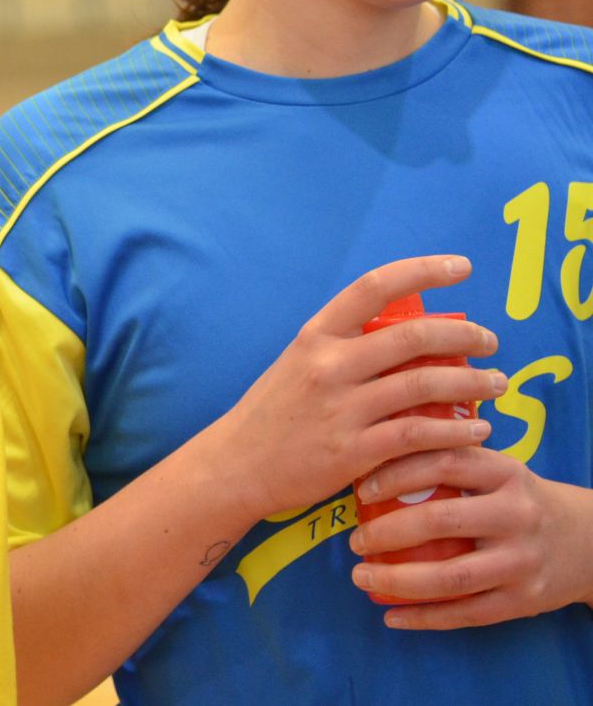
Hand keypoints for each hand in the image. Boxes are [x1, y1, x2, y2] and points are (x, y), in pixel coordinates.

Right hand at [202, 254, 502, 524]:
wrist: (236, 466)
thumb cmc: (274, 413)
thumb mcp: (298, 364)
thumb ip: (345, 348)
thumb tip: (407, 337)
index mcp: (315, 335)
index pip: (373, 286)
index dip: (423, 270)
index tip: (461, 266)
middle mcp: (328, 365)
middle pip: (413, 337)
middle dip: (465, 335)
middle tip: (490, 341)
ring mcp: (342, 408)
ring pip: (425, 384)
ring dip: (473, 382)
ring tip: (497, 383)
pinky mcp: (354, 451)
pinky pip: (419, 434)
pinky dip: (457, 430)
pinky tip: (478, 429)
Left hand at [348, 449, 592, 627]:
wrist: (589, 542)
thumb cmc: (521, 500)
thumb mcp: (498, 470)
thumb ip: (451, 459)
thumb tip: (374, 451)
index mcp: (506, 474)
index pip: (443, 463)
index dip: (395, 474)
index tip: (361, 491)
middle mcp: (517, 515)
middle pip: (441, 522)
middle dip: (387, 534)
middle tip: (354, 541)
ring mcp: (523, 561)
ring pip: (452, 577)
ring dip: (397, 581)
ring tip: (361, 577)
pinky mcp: (525, 600)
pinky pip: (468, 613)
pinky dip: (425, 617)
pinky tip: (391, 615)